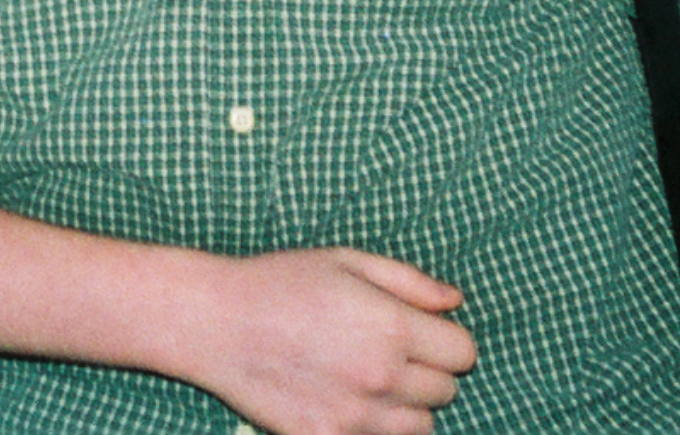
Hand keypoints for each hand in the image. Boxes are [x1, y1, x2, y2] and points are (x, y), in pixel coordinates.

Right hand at [175, 248, 474, 434]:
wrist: (215, 323)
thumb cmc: (281, 283)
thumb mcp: (347, 261)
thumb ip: (411, 282)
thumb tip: (455, 302)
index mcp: (392, 326)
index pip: (463, 353)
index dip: (446, 340)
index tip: (422, 333)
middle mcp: (381, 376)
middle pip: (446, 391)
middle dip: (427, 370)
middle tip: (388, 351)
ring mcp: (356, 416)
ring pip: (421, 426)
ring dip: (407, 404)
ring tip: (370, 378)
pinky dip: (373, 424)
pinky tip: (346, 398)